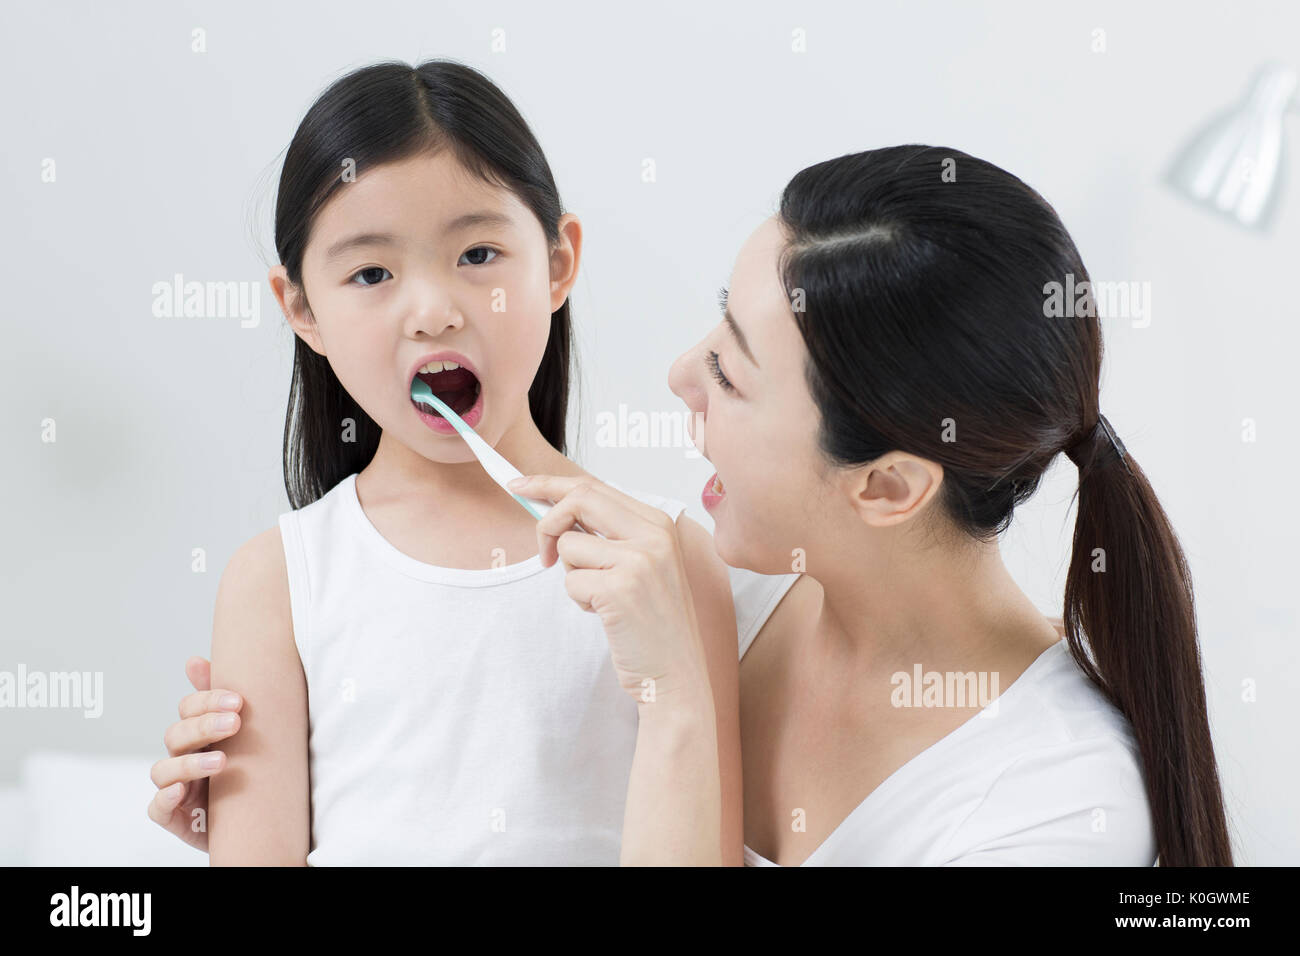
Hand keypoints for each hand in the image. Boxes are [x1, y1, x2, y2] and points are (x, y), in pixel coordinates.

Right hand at [147, 656, 242, 851]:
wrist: (261, 821)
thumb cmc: (251, 771)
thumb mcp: (247, 734)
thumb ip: (226, 700)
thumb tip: (194, 660)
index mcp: (199, 734)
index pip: (189, 708)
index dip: (207, 701)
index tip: (238, 700)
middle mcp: (183, 758)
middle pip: (176, 735)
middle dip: (203, 726)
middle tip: (235, 723)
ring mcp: (176, 788)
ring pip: (162, 770)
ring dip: (189, 763)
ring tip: (222, 762)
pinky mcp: (175, 818)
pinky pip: (157, 808)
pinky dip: (165, 798)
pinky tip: (182, 791)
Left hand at [508, 474, 711, 705]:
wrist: (677, 671)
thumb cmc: (653, 620)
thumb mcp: (642, 564)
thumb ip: (608, 533)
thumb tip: (554, 508)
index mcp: (658, 523)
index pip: (595, 486)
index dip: (551, 484)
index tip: (520, 485)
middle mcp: (653, 534)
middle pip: (579, 499)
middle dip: (548, 522)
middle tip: (543, 554)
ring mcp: (638, 560)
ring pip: (569, 546)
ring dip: (572, 575)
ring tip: (600, 598)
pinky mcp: (619, 588)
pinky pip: (571, 581)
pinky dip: (579, 600)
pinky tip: (604, 614)